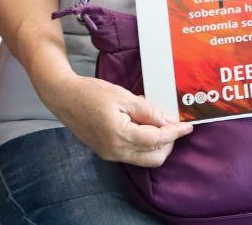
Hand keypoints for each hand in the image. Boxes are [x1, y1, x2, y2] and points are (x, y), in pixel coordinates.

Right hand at [41, 73, 191, 166]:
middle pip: (154, 156)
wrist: (63, 97)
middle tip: (173, 124)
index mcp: (119, 135)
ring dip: (157, 145)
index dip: (175, 132)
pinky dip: (144, 144)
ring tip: (156, 122)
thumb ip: (148, 110)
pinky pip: (133, 154)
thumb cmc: (90, 93)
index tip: (187, 125)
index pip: (157, 139)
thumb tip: (169, 122)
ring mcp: (110, 154)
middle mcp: (115, 151)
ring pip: (144, 158)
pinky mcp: (107, 153)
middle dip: (169, 142)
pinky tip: (142, 126)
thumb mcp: (123, 96)